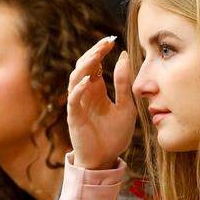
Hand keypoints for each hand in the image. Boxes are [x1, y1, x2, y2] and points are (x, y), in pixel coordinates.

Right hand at [66, 37, 135, 169]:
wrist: (106, 159)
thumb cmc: (115, 135)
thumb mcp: (126, 106)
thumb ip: (123, 83)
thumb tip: (123, 55)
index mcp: (97, 90)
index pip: (95, 64)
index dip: (101, 50)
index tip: (112, 40)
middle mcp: (85, 93)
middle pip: (84, 66)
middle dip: (94, 53)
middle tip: (106, 42)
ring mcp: (78, 104)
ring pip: (75, 78)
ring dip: (85, 66)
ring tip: (97, 55)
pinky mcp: (75, 117)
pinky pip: (73, 99)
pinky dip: (78, 89)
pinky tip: (89, 81)